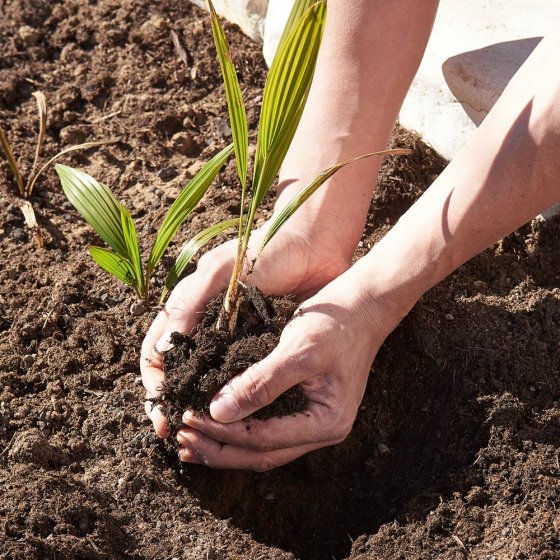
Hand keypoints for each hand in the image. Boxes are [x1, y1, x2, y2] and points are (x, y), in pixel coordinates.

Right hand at [140, 221, 349, 438]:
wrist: (314, 244)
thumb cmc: (266, 250)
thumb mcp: (220, 271)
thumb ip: (189, 304)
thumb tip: (161, 353)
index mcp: (188, 309)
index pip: (156, 354)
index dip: (155, 385)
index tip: (162, 415)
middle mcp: (206, 329)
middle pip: (178, 374)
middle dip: (175, 405)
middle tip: (179, 436)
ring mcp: (233, 339)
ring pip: (209, 382)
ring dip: (203, 408)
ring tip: (204, 436)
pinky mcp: (261, 346)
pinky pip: (243, 379)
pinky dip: (237, 399)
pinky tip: (239, 420)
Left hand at [175, 264, 407, 470]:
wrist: (362, 305)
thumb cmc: (335, 323)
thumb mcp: (298, 350)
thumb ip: (262, 383)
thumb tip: (217, 411)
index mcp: (327, 422)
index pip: (263, 440)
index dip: (223, 432)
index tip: (188, 417)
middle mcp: (322, 430)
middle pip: (261, 455)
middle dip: (219, 450)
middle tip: (180, 442)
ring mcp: (315, 421)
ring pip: (263, 448)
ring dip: (225, 446)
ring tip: (189, 443)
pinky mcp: (305, 407)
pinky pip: (267, 430)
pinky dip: (239, 431)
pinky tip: (216, 424)